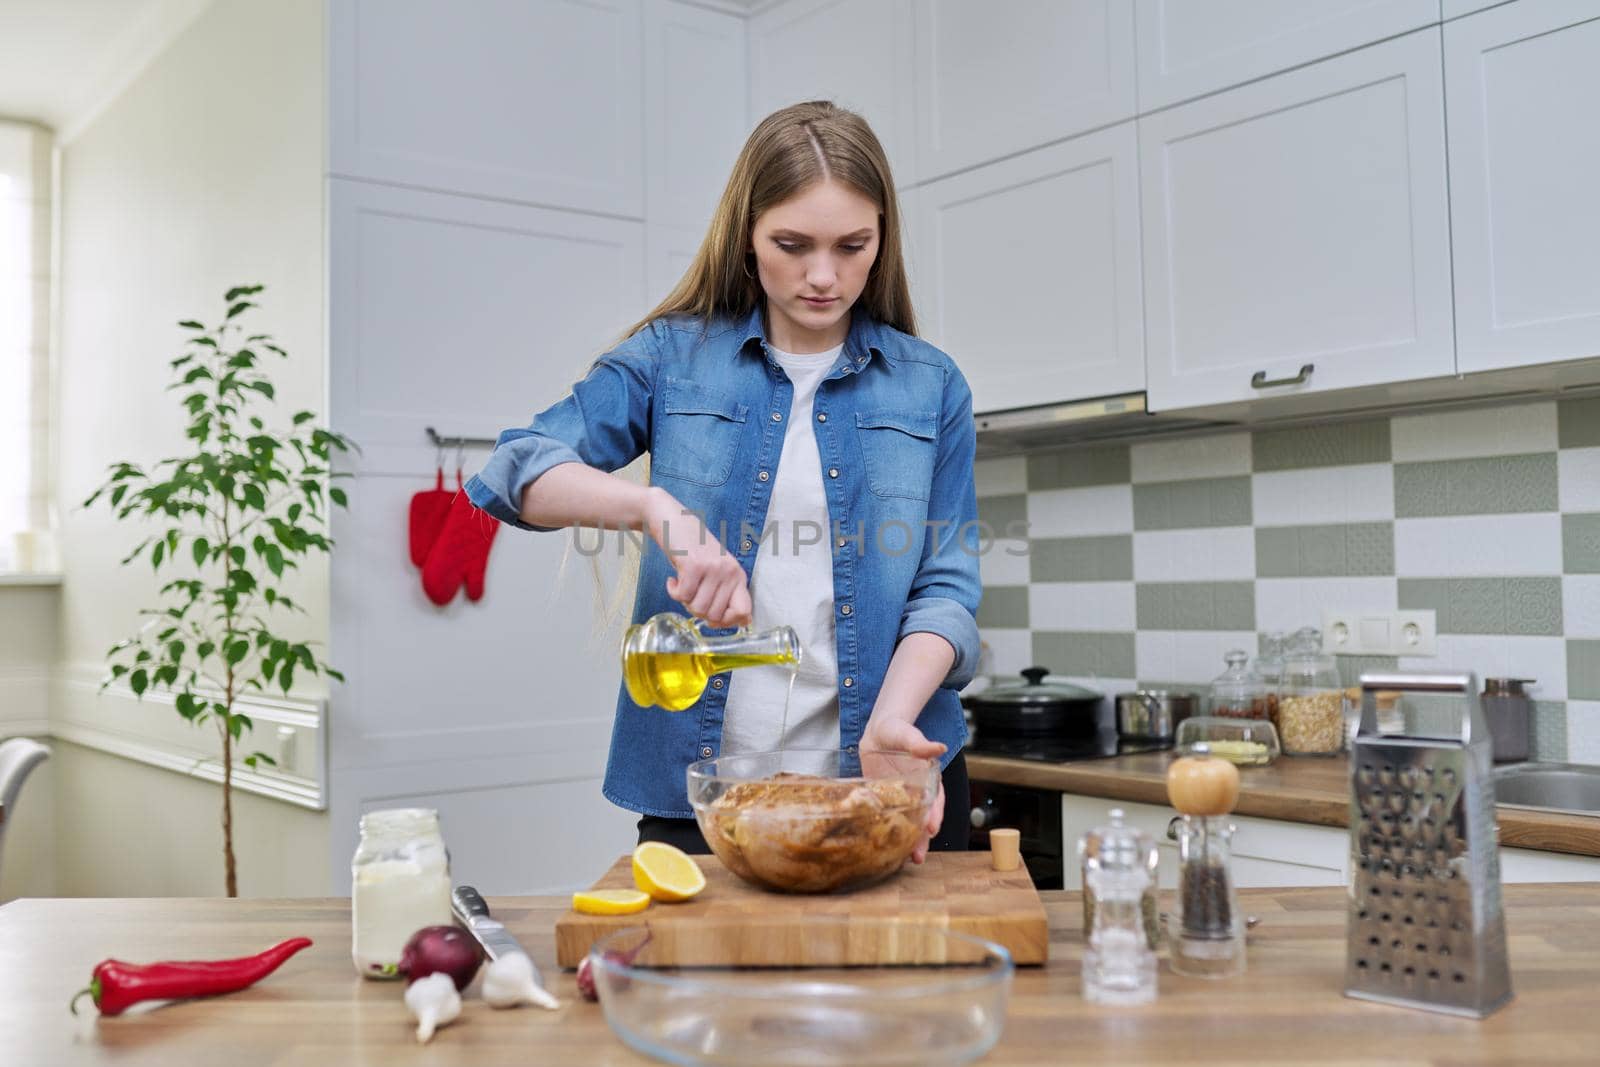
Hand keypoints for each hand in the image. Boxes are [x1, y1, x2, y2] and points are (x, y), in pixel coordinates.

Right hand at [643, 488, 751, 628]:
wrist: (672, 519)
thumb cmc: (693, 548)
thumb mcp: (717, 569)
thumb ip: (728, 593)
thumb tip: (743, 623)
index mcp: (738, 575)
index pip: (744, 612)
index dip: (726, 622)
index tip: (711, 617)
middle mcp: (730, 572)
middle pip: (715, 616)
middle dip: (697, 611)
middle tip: (690, 594)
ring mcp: (713, 568)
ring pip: (697, 608)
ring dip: (684, 601)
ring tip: (683, 584)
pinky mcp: (693, 566)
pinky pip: (682, 597)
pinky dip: (673, 592)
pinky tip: (673, 579)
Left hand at [860, 716, 946, 864]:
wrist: (877, 731)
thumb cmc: (897, 730)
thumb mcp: (908, 734)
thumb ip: (921, 744)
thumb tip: (939, 747)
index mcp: (929, 778)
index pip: (936, 799)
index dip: (935, 814)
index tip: (932, 827)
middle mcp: (918, 792)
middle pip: (924, 818)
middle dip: (923, 838)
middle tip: (918, 856)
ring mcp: (902, 799)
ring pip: (909, 823)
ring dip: (909, 842)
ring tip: (907, 860)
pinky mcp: (885, 801)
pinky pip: (889, 820)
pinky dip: (889, 834)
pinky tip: (887, 849)